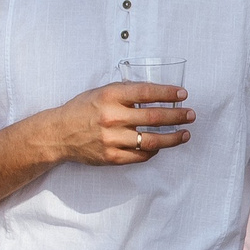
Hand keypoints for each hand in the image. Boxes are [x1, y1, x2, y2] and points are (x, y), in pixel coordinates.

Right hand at [51, 81, 192, 166]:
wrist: (59, 134)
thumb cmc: (82, 109)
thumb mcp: (101, 92)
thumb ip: (125, 92)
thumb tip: (155, 92)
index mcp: (110, 96)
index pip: (146, 92)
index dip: (168, 93)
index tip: (183, 94)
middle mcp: (112, 117)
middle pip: (155, 116)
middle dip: (178, 115)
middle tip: (191, 115)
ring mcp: (112, 139)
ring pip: (152, 140)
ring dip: (173, 137)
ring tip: (185, 134)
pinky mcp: (111, 157)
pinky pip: (140, 155)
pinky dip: (153, 150)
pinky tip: (161, 146)